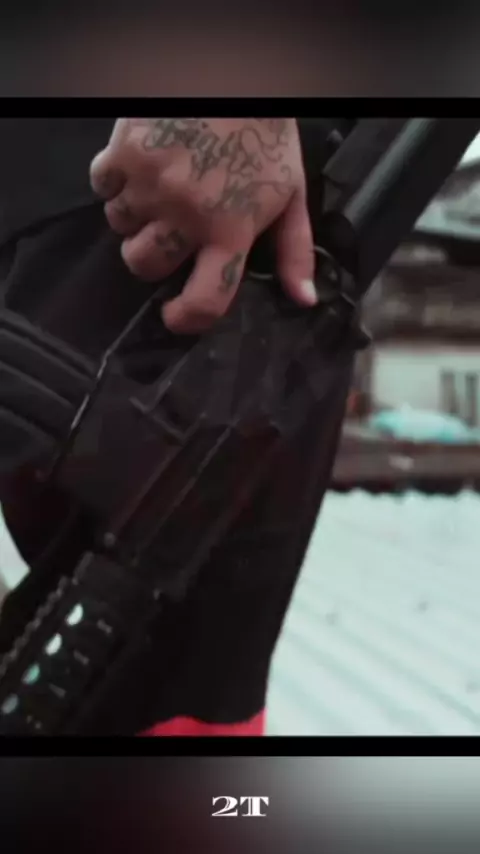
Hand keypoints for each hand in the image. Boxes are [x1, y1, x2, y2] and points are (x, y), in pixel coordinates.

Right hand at [90, 118, 316, 333]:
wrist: (234, 79)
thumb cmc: (265, 139)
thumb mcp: (291, 195)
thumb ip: (295, 251)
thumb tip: (303, 300)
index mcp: (230, 231)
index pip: (204, 298)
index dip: (186, 318)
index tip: (174, 315)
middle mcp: (186, 216)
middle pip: (146, 265)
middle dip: (152, 256)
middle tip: (166, 232)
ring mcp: (150, 186)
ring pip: (120, 227)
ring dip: (134, 215)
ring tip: (157, 189)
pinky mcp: (123, 156)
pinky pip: (102, 188)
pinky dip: (114, 181)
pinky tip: (139, 166)